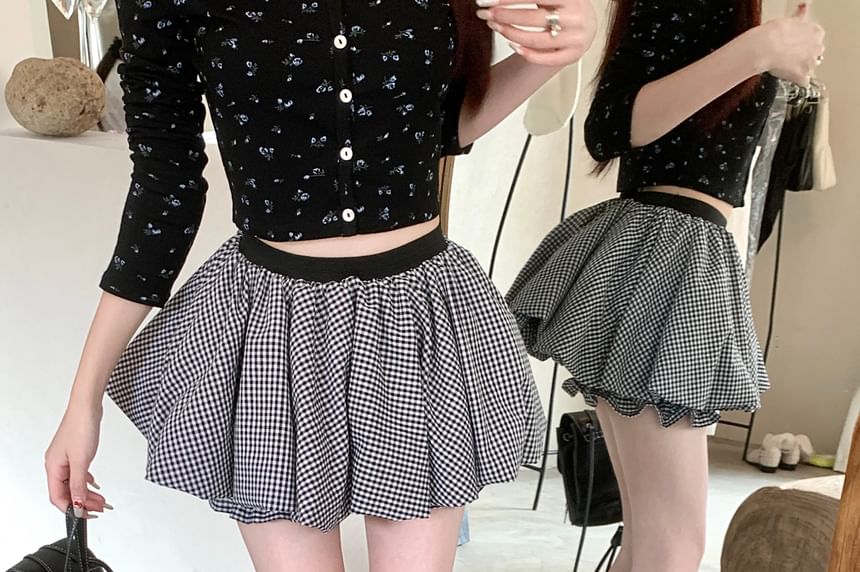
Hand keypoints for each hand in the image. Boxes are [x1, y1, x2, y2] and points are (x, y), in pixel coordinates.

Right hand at [45, 405, 110, 517]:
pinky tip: (95, 485)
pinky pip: (77, 473)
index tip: (87, 515)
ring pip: (73, 483)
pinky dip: (86, 481)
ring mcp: (65, 459)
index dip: (72, 509)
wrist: (87, 406)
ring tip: (101, 500)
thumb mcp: (81, 460)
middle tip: (100, 508)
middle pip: (66, 492)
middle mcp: (56, 465)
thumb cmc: (81, 427)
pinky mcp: (74, 453)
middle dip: (83, 502)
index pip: (57, 498)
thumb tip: (78, 504)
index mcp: (53, 468)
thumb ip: (79, 484)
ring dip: (87, 493)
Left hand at [476, 0, 596, 66]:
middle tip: (486, 13)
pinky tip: (512, 43)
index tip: (487, 1)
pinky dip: (525, 52)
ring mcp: (575, 38)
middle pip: (533, 18)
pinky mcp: (572, 55)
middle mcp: (575, 17)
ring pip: (536, 39)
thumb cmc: (566, 7)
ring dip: (510, 32)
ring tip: (495, 26)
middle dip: (505, 15)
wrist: (587, 24)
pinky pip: (544, 58)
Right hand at [754, 5, 824, 85]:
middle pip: (815, 55)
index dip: (804, 43)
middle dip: (804, 57)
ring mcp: (811, 64)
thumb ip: (799, 18)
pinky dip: (796, 81)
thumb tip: (802, 10)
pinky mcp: (802, 77)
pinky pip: (802, 82)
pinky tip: (787, 77)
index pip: (815, 39)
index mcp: (816, 33)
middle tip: (789, 57)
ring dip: (800, 69)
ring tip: (786, 67)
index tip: (795, 45)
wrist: (765, 46)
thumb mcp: (790, 20)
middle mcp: (817, 48)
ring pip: (809, 69)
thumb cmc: (774, 33)